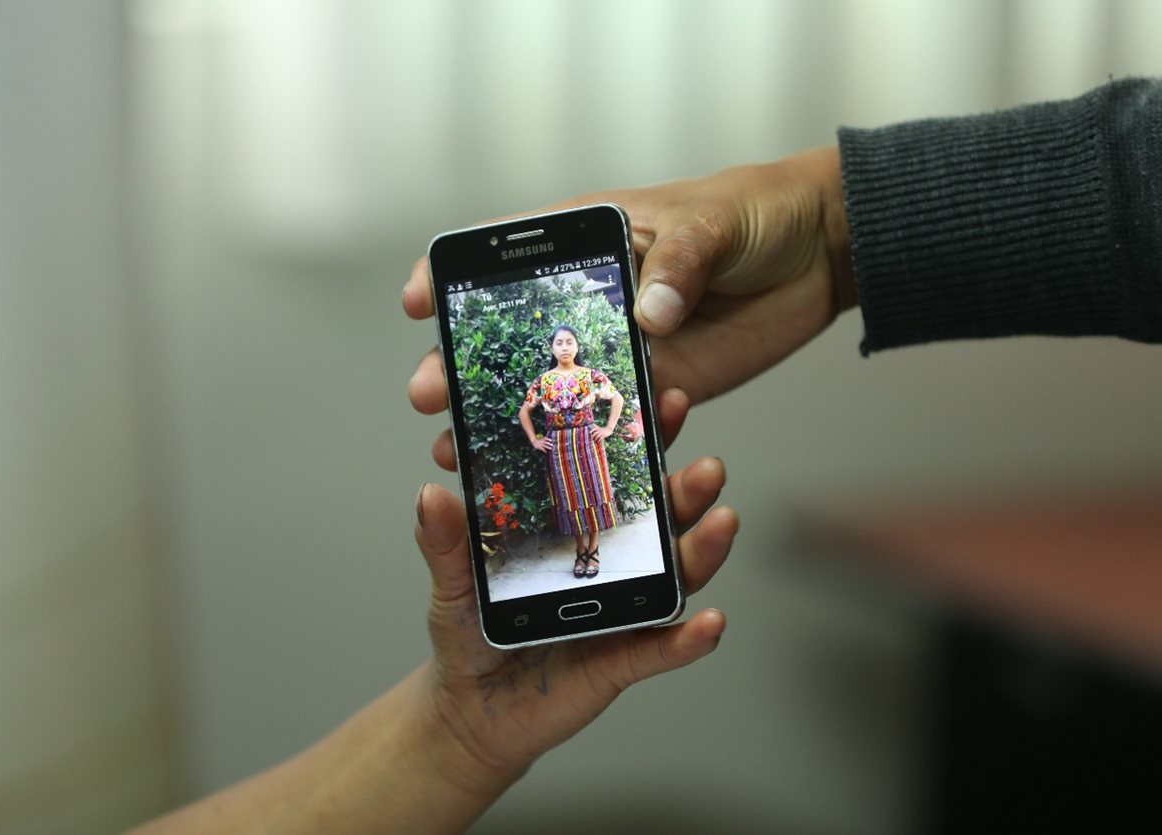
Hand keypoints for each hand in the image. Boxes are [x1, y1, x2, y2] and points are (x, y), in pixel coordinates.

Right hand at [405, 145, 854, 412]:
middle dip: (464, 362)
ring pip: (551, 385)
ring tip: (459, 444)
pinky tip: (539, 466)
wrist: (820, 255)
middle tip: (429, 392)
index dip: (455, 275)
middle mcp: (596, 298)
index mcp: (594, 240)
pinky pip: (610, 417)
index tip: (418, 302)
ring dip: (505, 414)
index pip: (507, 254)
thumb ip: (680, 262)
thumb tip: (650, 317)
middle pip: (515, 332)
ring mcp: (623, 345)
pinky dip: (574, 441)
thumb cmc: (758, 214)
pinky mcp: (659, 383)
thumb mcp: (715, 224)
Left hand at [414, 401, 733, 792]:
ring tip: (721, 522)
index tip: (663, 399)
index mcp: (581, 527)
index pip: (619, 474)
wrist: (470, 708)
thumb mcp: (453, 581)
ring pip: (678, 575)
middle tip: (707, 465)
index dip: (646, 438)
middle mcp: (616, 561)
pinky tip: (710, 623)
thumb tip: (432, 494)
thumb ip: (447, 541)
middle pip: (665, 518)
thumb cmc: (473, 633)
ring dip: (704, 549)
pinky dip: (690, 638)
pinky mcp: (624, 661)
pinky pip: (663, 649)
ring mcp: (625, 609)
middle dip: (690, 488)